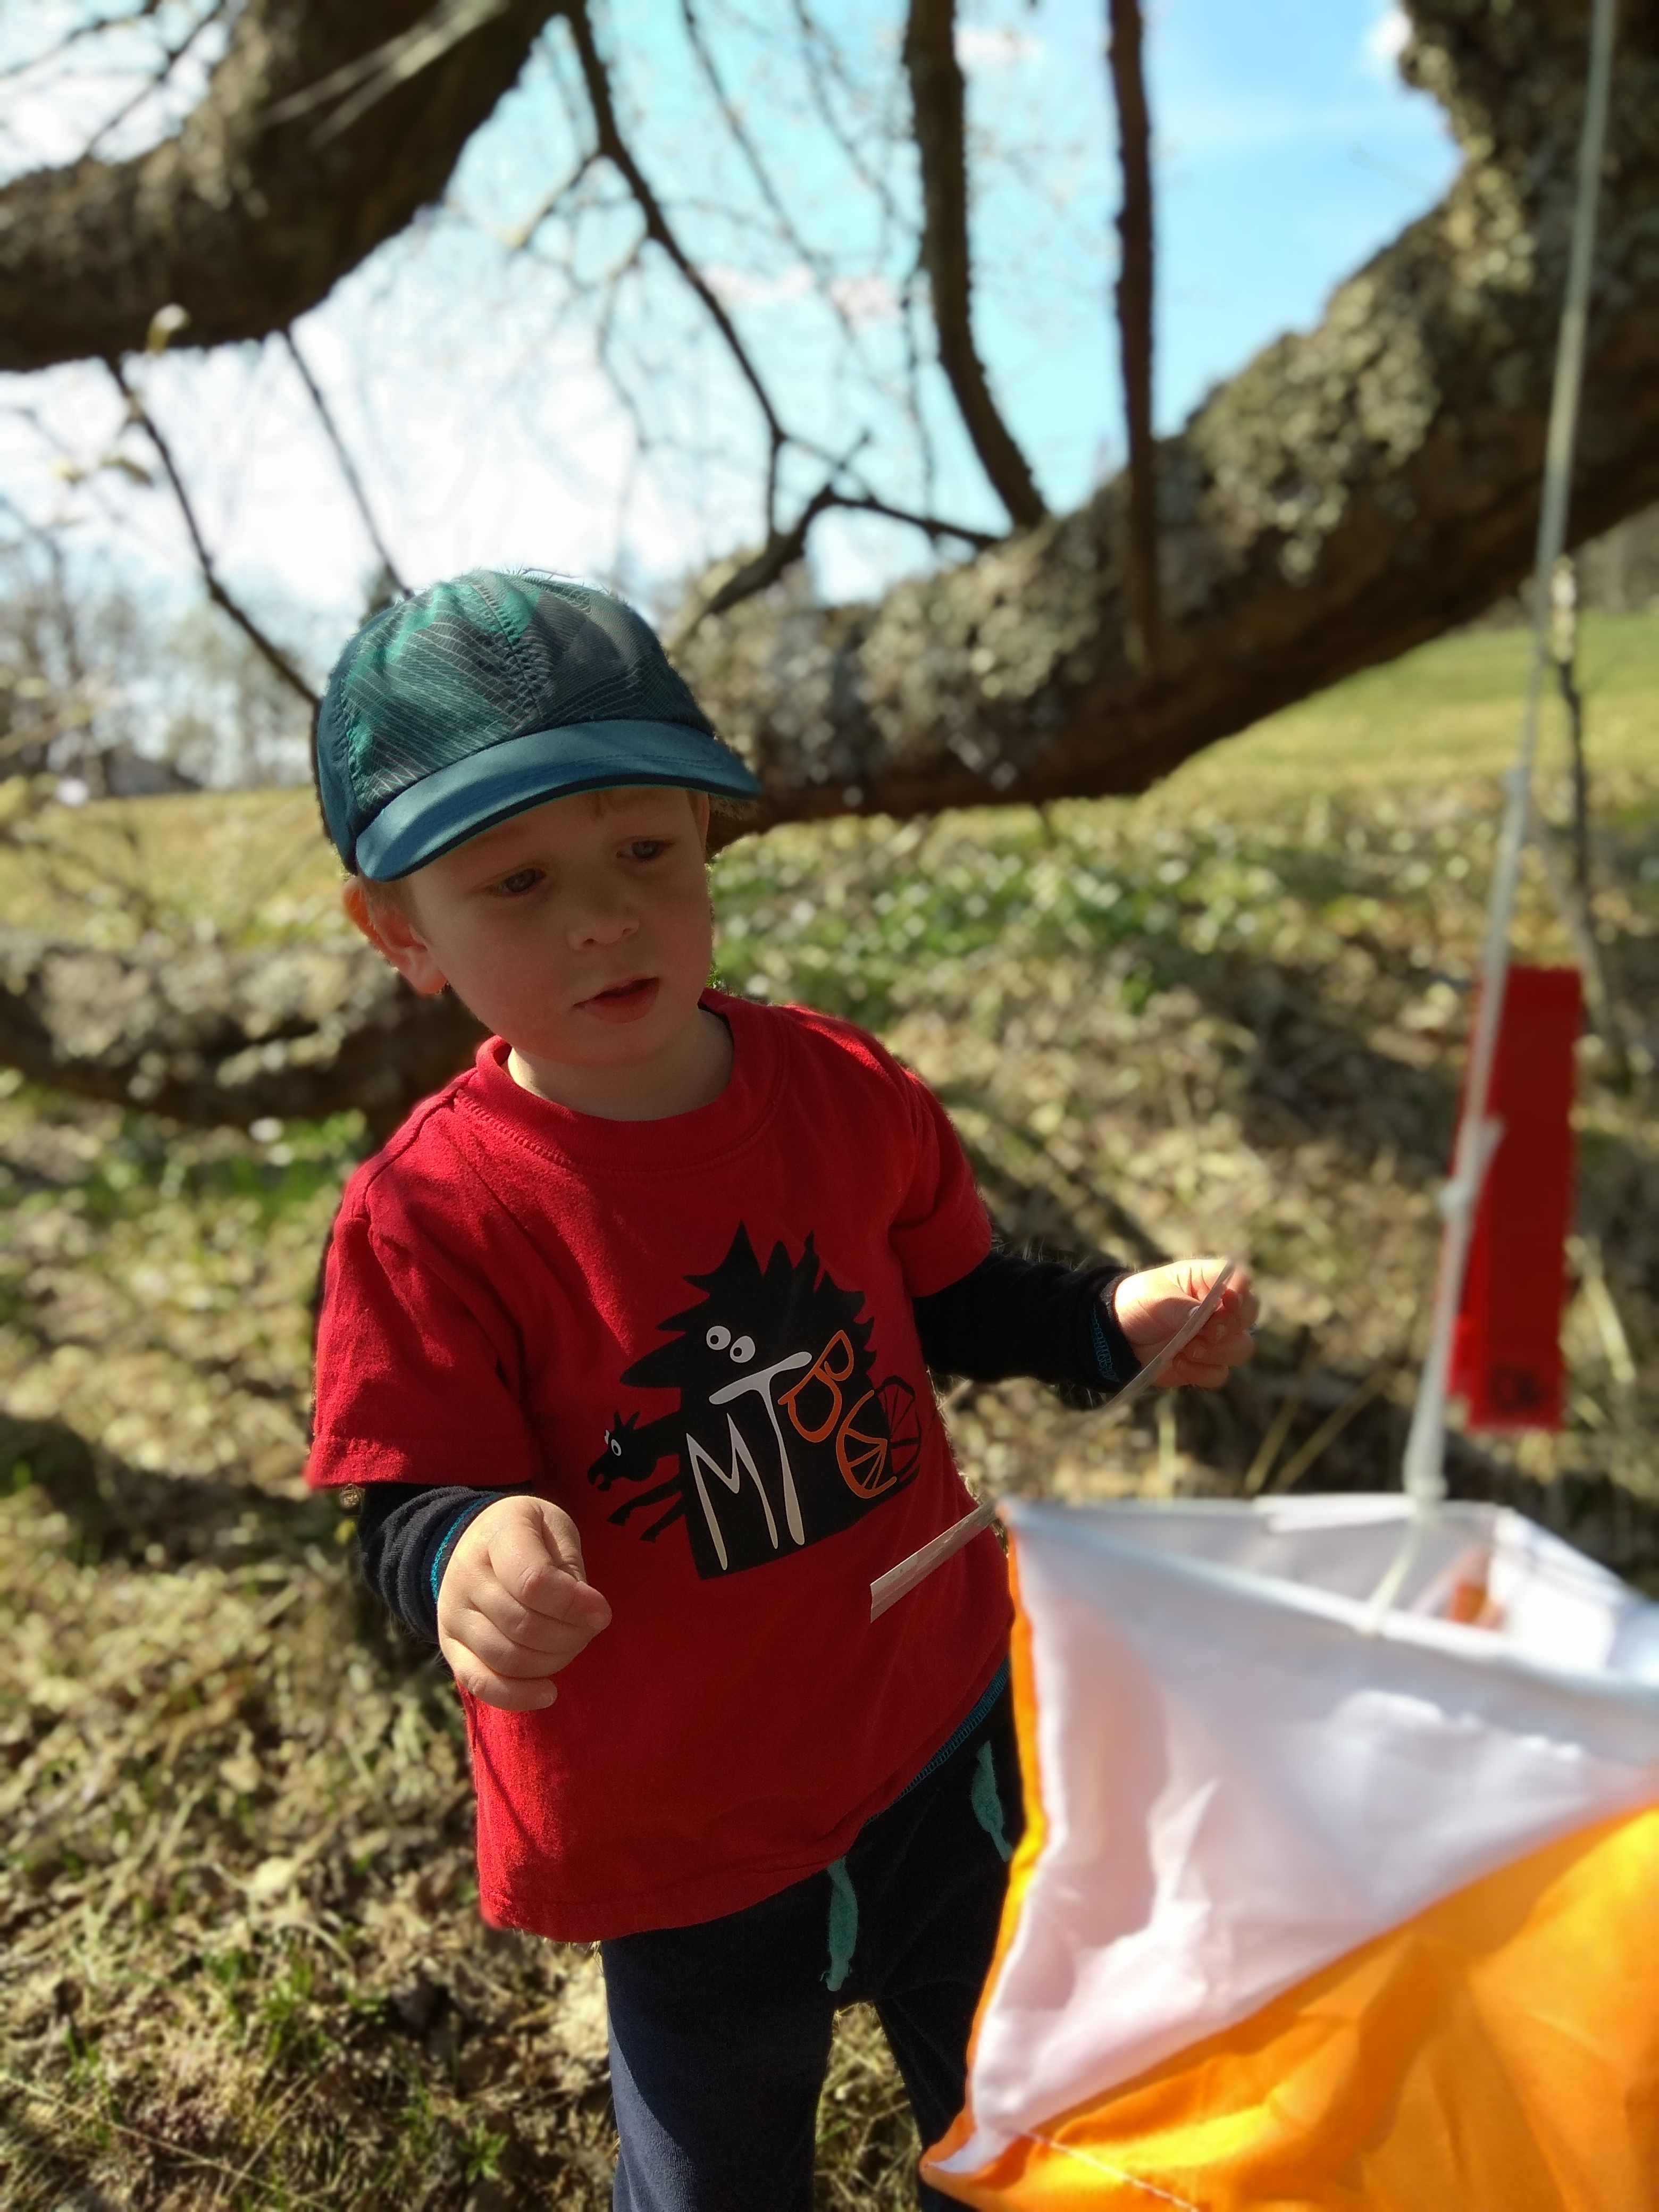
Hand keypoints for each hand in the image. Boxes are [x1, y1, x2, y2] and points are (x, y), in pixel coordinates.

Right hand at [437, 1496, 611, 1711]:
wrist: (480, 1541)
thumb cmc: (532, 1535)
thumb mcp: (556, 1529)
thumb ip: (570, 1571)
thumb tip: (592, 1617)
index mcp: (499, 1534)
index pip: (532, 1581)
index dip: (573, 1605)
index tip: (602, 1614)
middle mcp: (466, 1574)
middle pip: (523, 1625)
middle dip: (569, 1636)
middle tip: (589, 1628)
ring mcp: (452, 1613)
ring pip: (506, 1658)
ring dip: (552, 1662)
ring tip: (570, 1646)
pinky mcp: (449, 1645)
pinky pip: (478, 1682)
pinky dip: (516, 1696)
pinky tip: (548, 1693)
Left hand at [1111, 1258, 1257, 1389]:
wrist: (1118, 1335)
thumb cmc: (1138, 1303)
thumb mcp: (1156, 1299)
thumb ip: (1184, 1307)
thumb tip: (1206, 1318)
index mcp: (1207, 1280)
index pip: (1238, 1280)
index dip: (1239, 1294)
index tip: (1227, 1305)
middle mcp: (1218, 1308)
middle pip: (1249, 1315)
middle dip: (1230, 1327)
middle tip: (1206, 1333)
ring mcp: (1216, 1337)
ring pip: (1241, 1348)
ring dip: (1217, 1353)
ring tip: (1187, 1349)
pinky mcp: (1207, 1363)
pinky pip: (1220, 1374)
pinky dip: (1201, 1372)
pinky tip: (1178, 1362)